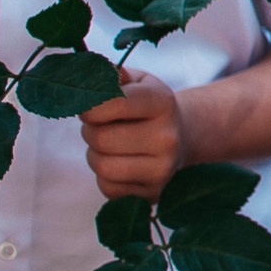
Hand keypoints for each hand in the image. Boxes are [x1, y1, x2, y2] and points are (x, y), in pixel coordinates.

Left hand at [80, 71, 191, 198]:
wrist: (183, 136)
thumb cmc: (148, 107)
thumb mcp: (137, 82)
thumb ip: (110, 76)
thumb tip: (88, 77)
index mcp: (163, 103)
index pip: (110, 103)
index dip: (89, 105)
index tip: (91, 106)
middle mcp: (168, 138)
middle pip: (101, 138)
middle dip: (91, 131)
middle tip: (102, 126)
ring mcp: (163, 170)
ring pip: (102, 166)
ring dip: (96, 155)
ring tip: (111, 145)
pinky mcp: (153, 195)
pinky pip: (108, 188)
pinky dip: (105, 177)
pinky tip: (121, 164)